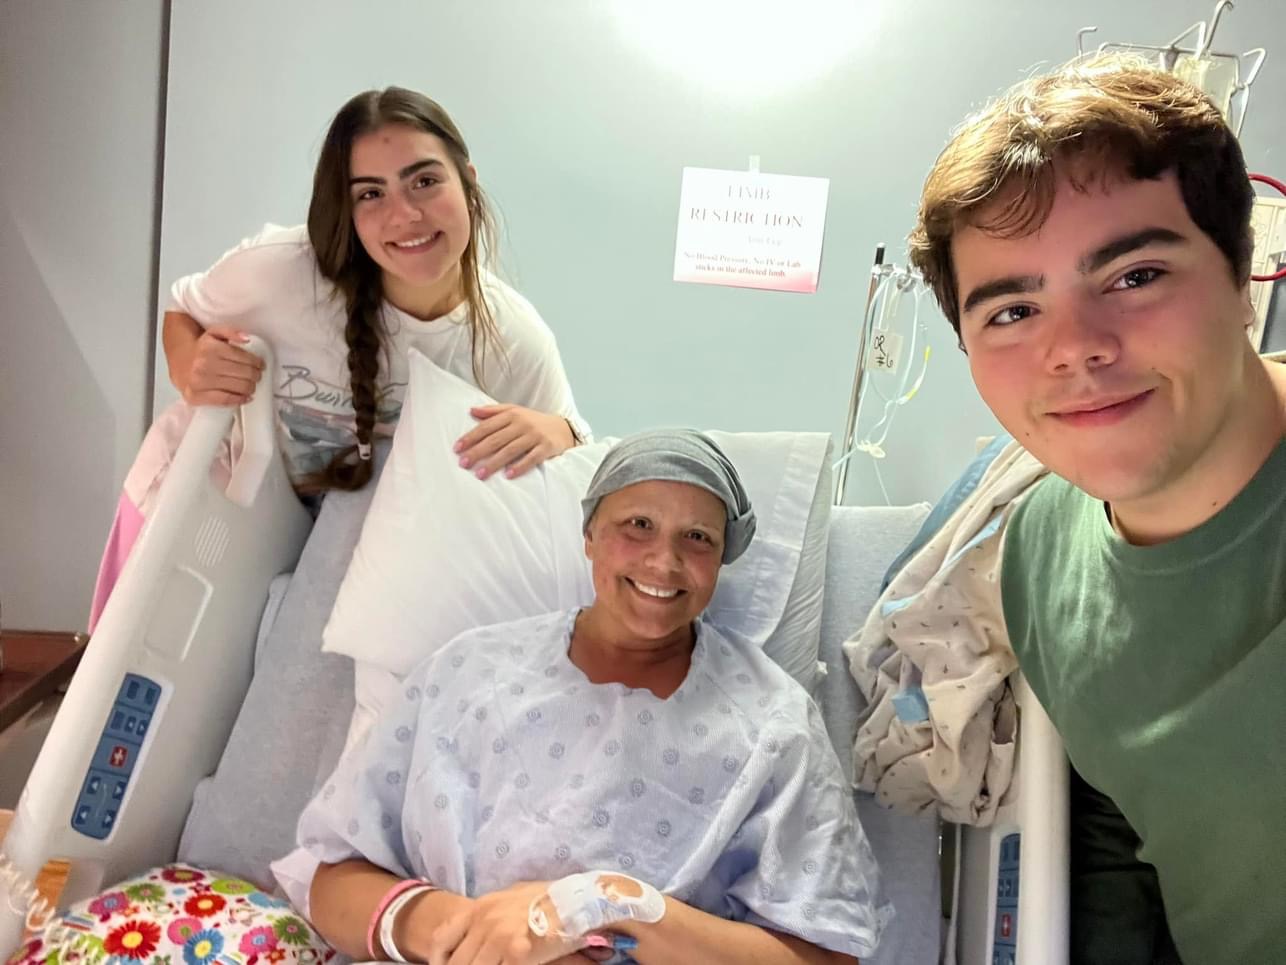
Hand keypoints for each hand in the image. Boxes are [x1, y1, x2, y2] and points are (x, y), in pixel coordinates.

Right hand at [174, 323, 265, 405]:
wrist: (180, 362)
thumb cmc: (201, 350)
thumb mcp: (214, 333)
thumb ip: (231, 332)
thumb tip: (246, 339)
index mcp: (209, 348)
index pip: (244, 358)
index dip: (257, 362)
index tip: (260, 365)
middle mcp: (203, 365)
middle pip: (245, 373)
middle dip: (255, 375)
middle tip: (256, 375)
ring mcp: (199, 382)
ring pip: (239, 387)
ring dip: (250, 387)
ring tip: (251, 385)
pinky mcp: (195, 396)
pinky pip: (225, 400)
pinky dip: (239, 399)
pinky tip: (245, 397)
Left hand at [424, 881, 579, 964]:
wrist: (576, 900)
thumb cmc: (546, 898)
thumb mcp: (510, 896)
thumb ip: (488, 913)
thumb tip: (474, 928)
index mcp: (480, 908)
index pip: (442, 938)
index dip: (438, 959)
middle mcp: (485, 923)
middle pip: (458, 962)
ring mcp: (500, 939)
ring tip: (495, 964)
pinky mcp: (518, 955)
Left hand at [454, 405, 574, 479]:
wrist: (562, 428)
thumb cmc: (532, 421)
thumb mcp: (514, 411)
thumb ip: (492, 411)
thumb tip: (471, 410)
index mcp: (511, 415)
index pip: (487, 426)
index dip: (471, 437)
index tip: (457, 448)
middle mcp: (522, 424)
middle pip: (496, 439)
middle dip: (478, 452)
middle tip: (463, 463)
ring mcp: (535, 436)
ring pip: (511, 450)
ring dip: (494, 462)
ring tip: (480, 474)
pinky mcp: (546, 447)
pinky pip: (531, 458)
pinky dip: (520, 466)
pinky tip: (508, 475)